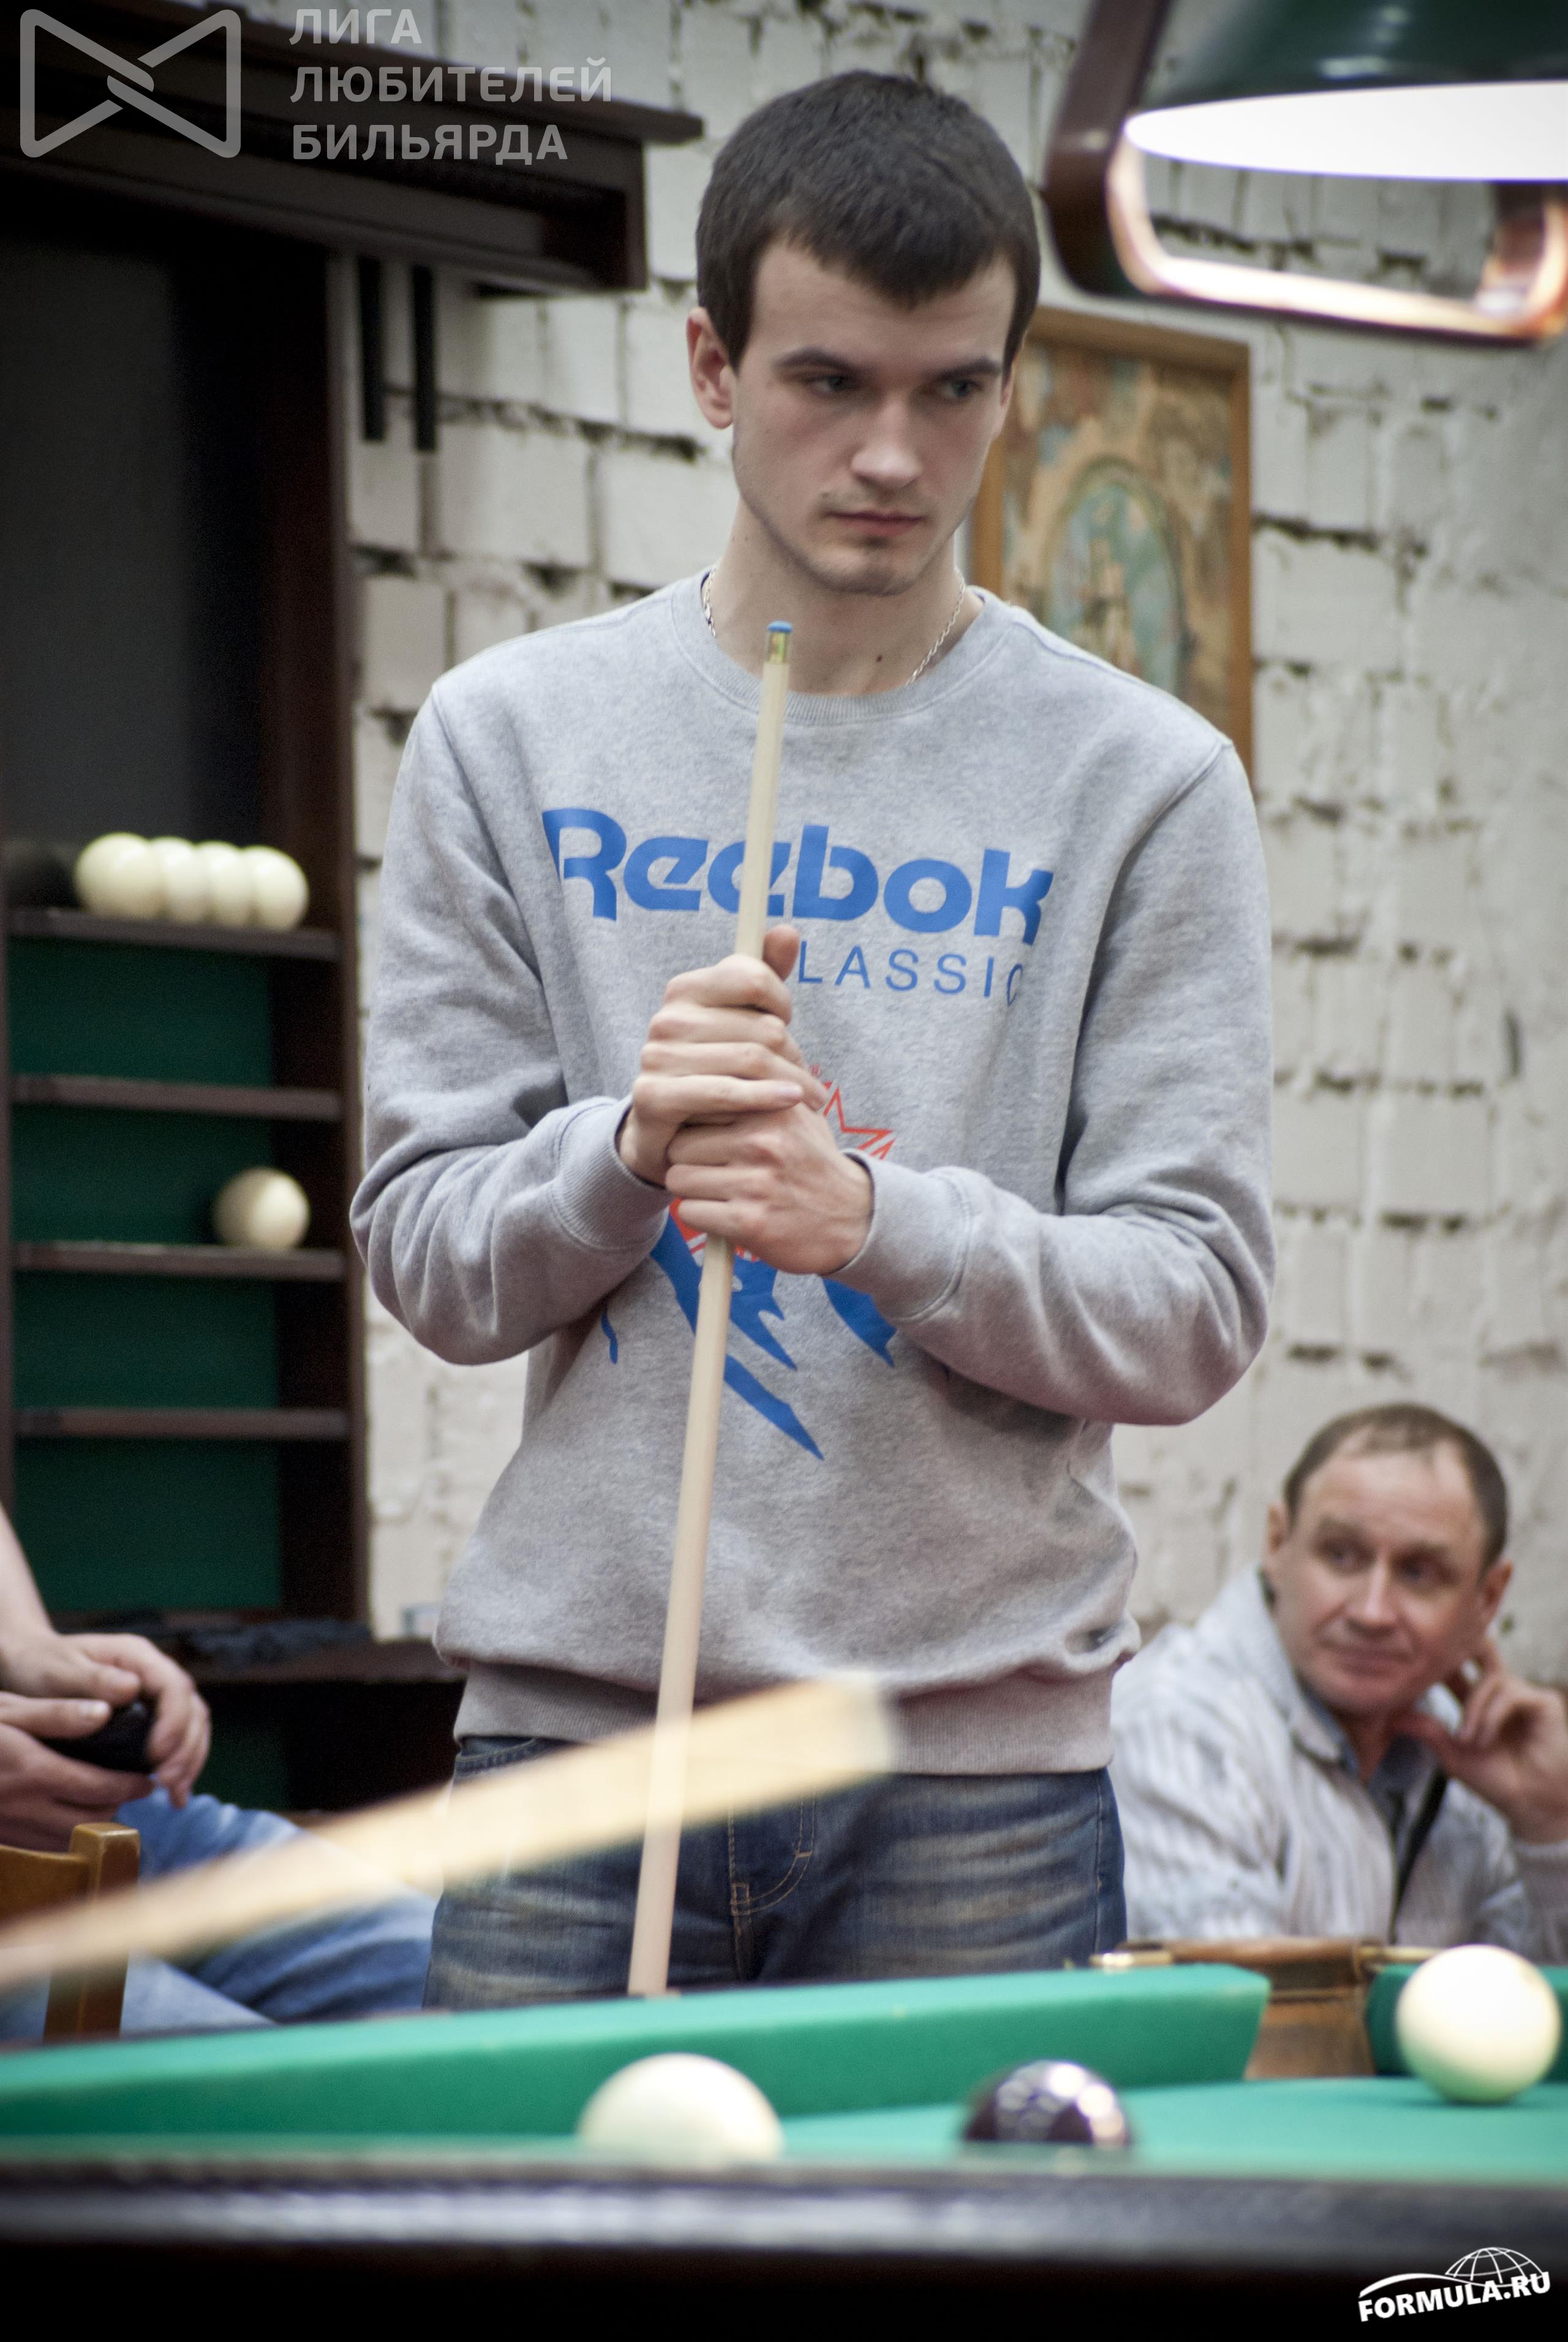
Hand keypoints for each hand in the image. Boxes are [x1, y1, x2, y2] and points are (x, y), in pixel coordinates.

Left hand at [0, 1630, 208, 1805]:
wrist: (35, 1666)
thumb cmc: (45, 1666)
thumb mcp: (61, 1671)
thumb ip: (94, 1679)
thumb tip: (132, 1689)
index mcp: (138, 1656)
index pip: (173, 1687)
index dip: (173, 1722)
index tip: (156, 1756)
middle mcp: (155, 1673)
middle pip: (192, 1709)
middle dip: (185, 1749)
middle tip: (167, 1783)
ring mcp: (157, 1694)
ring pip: (193, 1725)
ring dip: (190, 1761)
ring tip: (176, 1796)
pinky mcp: (154, 1715)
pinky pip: (181, 1738)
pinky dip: (183, 1765)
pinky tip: (176, 1793)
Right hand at [0, 1710, 150, 1851]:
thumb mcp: (10, 1710)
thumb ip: (57, 1714)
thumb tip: (105, 1713)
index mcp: (33, 1771)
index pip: (99, 1789)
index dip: (130, 1787)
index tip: (148, 1781)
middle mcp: (23, 1807)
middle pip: (89, 1821)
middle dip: (116, 1806)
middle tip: (131, 1790)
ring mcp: (9, 1828)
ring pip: (67, 1840)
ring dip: (91, 1824)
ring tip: (104, 1800)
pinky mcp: (0, 1837)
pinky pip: (41, 1846)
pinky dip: (63, 1833)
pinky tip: (67, 1812)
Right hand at [618, 927, 824, 1185]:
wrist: (670, 1130)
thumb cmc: (715, 1069)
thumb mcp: (740, 1021)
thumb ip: (762, 976)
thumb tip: (787, 931)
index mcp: (685, 989)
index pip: (752, 977)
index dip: (781, 999)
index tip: (787, 1020)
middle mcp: (667, 1018)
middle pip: (761, 1025)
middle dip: (792, 1052)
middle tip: (806, 1076)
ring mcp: (657, 1056)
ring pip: (750, 1060)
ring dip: (790, 1080)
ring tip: (808, 1096)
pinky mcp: (654, 1095)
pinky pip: (725, 1092)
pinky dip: (765, 1099)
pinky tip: (792, 1103)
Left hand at [666, 1099, 873, 1276]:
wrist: (854, 1220)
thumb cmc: (814, 1164)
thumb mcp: (799, 1114)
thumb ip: (761, 1088)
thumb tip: (713, 1062)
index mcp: (771, 1108)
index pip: (699, 1104)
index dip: (696, 1124)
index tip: (707, 1137)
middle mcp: (763, 1141)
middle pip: (679, 1144)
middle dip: (688, 1160)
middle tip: (711, 1171)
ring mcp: (755, 1182)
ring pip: (679, 1179)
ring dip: (692, 1191)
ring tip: (720, 1193)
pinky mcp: (748, 1221)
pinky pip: (691, 1213)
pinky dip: (702, 1217)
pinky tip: (725, 1216)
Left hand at [1396, 1640, 1567, 1845]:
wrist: (1531, 1805)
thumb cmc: (1497, 1781)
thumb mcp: (1454, 1755)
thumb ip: (1428, 1731)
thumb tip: (1392, 1717)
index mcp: (1479, 1699)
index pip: (1457, 1665)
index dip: (1437, 1658)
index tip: (1409, 1660)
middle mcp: (1502, 1690)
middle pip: (1481, 1649)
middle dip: (1459, 1646)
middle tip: (1434, 1652)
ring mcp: (1523, 1694)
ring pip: (1490, 1679)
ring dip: (1473, 1710)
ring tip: (1468, 1741)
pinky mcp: (1544, 1702)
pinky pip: (1511, 1694)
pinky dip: (1492, 1716)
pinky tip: (1485, 1739)